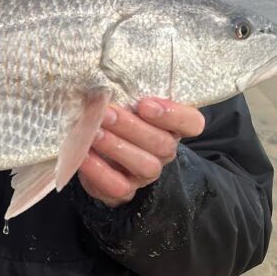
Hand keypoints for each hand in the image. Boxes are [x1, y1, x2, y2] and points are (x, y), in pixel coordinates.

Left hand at [77, 98, 204, 207]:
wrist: (100, 159)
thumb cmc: (116, 123)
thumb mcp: (123, 106)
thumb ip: (122, 96)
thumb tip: (99, 85)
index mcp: (170, 126)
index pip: (191, 123)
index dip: (174, 114)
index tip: (145, 104)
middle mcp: (164, 151)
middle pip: (162, 143)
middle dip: (132, 127)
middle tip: (107, 113)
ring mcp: (146, 173)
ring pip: (144, 164)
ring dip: (117, 147)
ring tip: (95, 133)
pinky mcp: (126, 190)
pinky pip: (118, 186)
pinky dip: (100, 171)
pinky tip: (84, 156)